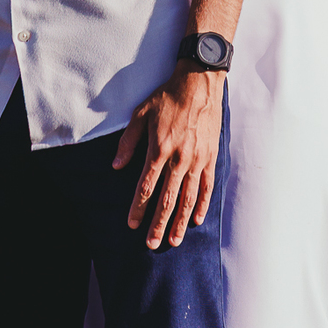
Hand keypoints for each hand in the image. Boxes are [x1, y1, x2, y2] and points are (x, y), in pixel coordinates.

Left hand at [113, 64, 224, 248]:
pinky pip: (207, 186)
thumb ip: (128, 141)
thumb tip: (116, 165)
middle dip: (158, 224)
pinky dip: (202, 204)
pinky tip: (196, 219)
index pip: (146, 187)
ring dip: (180, 222)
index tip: (132, 225)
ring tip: (174, 241)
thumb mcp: (142, 113)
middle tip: (152, 245)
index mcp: (160, 149)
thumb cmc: (168, 97)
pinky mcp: (211, 156)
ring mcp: (197, 159)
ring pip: (188, 198)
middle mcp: (179, 158)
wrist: (200, 83)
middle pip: (167, 199)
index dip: (138, 208)